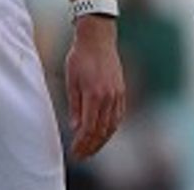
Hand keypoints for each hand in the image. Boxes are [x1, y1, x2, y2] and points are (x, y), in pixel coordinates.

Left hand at [64, 15, 125, 158]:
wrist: (98, 38)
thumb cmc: (80, 57)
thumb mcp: (71, 81)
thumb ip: (75, 106)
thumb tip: (76, 127)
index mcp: (95, 94)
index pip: (90, 128)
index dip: (82, 143)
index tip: (75, 151)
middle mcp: (109, 96)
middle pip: (103, 130)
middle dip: (92, 146)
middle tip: (82, 155)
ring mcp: (118, 93)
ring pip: (113, 124)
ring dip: (103, 139)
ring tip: (93, 148)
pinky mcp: (121, 89)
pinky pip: (119, 114)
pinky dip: (112, 127)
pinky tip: (105, 132)